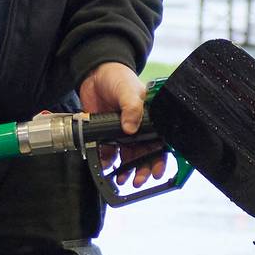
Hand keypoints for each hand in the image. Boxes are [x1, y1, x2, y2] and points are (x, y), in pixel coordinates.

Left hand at [80, 61, 167, 191]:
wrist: (94, 74)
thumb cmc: (119, 77)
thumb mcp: (129, 90)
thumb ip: (132, 107)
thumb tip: (130, 128)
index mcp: (151, 120)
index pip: (160, 143)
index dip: (160, 159)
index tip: (157, 172)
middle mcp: (139, 129)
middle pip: (145, 155)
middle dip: (142, 170)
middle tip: (137, 181)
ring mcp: (123, 133)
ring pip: (128, 158)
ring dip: (126, 170)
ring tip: (121, 179)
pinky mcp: (107, 135)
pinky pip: (109, 153)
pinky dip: (107, 162)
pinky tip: (105, 167)